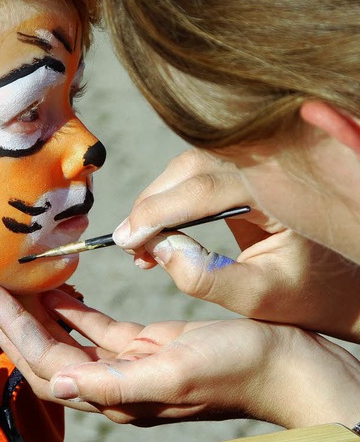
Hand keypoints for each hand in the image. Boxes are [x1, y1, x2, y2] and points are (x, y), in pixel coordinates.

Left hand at [0, 284, 359, 428]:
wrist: (280, 362)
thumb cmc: (234, 368)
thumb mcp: (173, 373)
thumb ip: (115, 383)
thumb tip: (56, 385)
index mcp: (116, 393)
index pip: (46, 364)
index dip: (15, 333)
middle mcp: (114, 381)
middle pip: (48, 353)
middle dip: (16, 323)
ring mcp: (127, 361)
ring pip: (68, 338)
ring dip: (41, 314)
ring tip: (18, 284)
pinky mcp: (143, 343)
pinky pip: (96, 326)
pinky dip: (75, 308)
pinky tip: (61, 290)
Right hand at [113, 149, 359, 341]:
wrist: (341, 283)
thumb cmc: (307, 293)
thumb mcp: (257, 297)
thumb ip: (205, 277)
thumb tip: (155, 248)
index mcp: (278, 192)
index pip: (203, 189)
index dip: (156, 213)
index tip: (125, 240)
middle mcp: (266, 167)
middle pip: (190, 168)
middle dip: (151, 204)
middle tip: (128, 245)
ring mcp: (255, 166)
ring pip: (187, 168)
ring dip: (156, 201)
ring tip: (141, 245)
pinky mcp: (243, 174)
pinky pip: (195, 175)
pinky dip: (169, 199)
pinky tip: (158, 231)